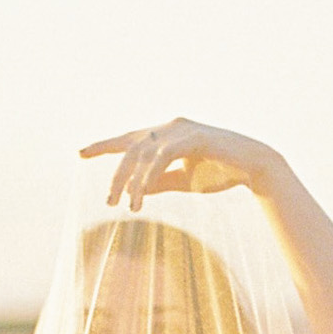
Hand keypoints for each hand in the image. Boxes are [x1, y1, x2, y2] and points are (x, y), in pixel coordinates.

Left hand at [79, 120, 281, 211]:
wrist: (253, 167)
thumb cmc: (219, 172)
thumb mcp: (182, 180)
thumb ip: (160, 181)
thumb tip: (138, 190)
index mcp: (165, 135)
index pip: (128, 139)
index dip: (104, 145)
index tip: (80, 152)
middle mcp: (169, 127)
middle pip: (131, 148)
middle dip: (117, 176)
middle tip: (109, 202)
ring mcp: (180, 129)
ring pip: (143, 153)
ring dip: (132, 182)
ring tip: (128, 206)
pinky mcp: (192, 137)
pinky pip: (162, 157)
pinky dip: (150, 176)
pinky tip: (142, 193)